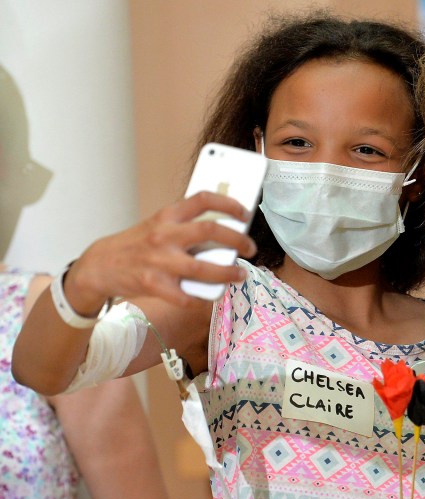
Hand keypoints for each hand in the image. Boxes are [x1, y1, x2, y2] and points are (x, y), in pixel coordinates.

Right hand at [65, 192, 256, 312]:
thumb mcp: (158, 227)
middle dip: (238, 240)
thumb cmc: (135, 246)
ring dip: (227, 273)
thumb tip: (223, 235)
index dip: (229, 203)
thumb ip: (185, 228)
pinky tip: (208, 296)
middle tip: (250, 248)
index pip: (202, 200)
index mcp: (167, 216)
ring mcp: (159, 261)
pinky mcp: (153, 284)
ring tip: (240, 275)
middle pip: (210, 232)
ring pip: (203, 268)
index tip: (245, 212)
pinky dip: (200, 298)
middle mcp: (164, 235)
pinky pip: (186, 296)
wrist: (99, 266)